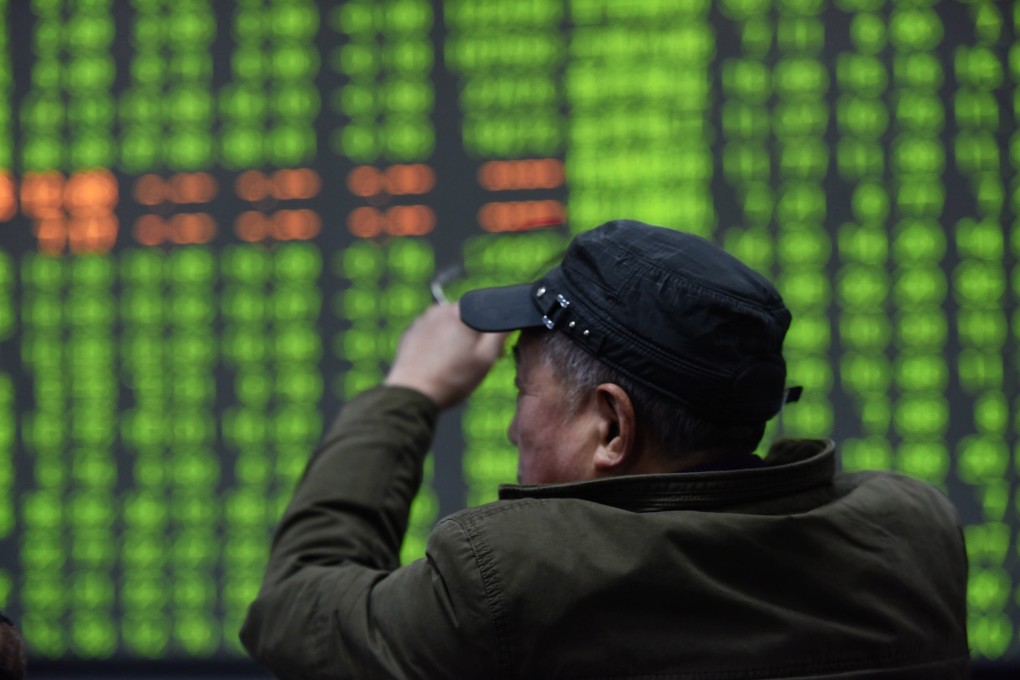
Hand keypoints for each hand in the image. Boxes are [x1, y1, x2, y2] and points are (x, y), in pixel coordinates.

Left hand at [384, 303, 507, 409]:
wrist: (413, 394)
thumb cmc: (452, 379)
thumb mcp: (486, 358)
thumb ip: (500, 334)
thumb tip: (507, 320)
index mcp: (461, 312)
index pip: (486, 310)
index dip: (492, 331)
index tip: (493, 350)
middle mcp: (439, 309)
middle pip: (466, 317)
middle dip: (472, 335)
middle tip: (473, 360)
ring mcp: (422, 320)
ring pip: (447, 325)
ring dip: (454, 339)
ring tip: (453, 364)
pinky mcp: (410, 333)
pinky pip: (430, 333)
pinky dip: (436, 344)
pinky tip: (437, 363)